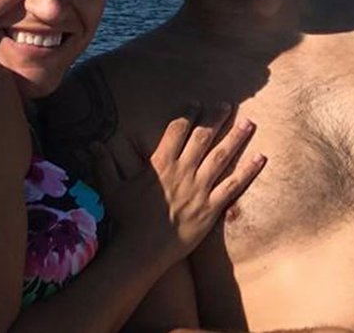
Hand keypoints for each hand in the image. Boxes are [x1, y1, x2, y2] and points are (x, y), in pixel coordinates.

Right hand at [90, 104, 263, 268]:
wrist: (142, 251)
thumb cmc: (127, 220)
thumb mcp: (111, 189)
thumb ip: (104, 164)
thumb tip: (92, 143)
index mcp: (161, 165)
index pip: (177, 131)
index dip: (189, 115)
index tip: (198, 103)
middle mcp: (183, 172)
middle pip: (203, 138)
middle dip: (217, 119)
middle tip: (229, 104)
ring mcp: (199, 189)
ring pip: (222, 157)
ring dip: (237, 138)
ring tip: (250, 122)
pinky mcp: (212, 208)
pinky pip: (234, 186)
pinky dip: (249, 171)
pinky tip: (261, 157)